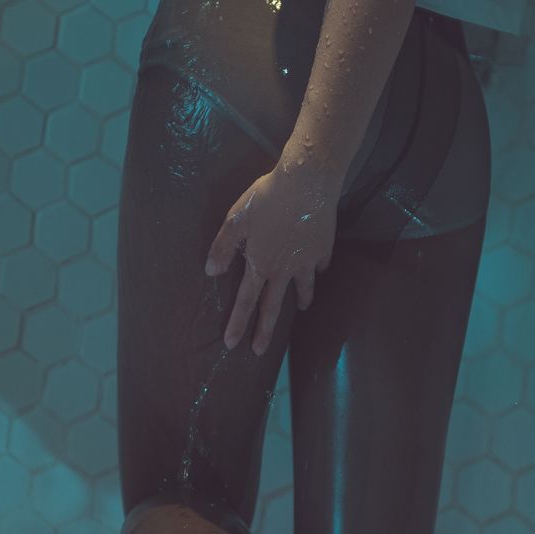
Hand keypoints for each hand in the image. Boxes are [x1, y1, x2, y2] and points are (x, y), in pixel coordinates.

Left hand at [205, 159, 341, 355]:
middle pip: (273, 307)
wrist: (308, 182)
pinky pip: (319, 265)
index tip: (232, 345)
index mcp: (260, 263)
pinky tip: (316, 269)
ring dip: (301, 301)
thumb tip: (211, 272)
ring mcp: (306, 261)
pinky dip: (317, 270)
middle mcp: (283, 269)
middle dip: (265, 331)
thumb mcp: (236, 219)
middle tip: (260, 351)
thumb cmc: (267, 197)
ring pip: (303, 289)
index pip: (245, 301)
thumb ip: (223, 247)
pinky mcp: (323, 249)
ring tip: (301, 308)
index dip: (238, 324)